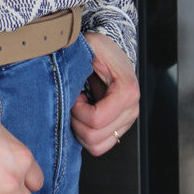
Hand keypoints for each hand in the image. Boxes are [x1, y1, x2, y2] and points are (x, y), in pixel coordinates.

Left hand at [70, 31, 139, 155]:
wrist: (111, 49)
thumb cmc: (99, 48)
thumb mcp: (89, 47)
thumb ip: (77, 61)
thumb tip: (62, 77)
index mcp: (126, 91)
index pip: (96, 119)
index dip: (77, 110)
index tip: (74, 95)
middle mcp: (131, 110)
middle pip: (95, 137)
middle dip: (75, 121)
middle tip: (72, 102)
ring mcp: (126, 121)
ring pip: (97, 146)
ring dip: (79, 130)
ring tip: (77, 109)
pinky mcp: (119, 127)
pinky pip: (100, 145)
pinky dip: (85, 136)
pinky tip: (81, 116)